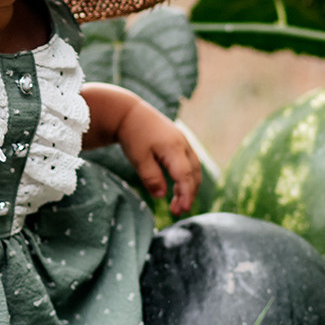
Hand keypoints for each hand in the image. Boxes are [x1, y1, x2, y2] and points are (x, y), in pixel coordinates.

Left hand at [115, 101, 201, 215]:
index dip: (186, 194)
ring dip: (188, 188)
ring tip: (177, 205)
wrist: (130, 113)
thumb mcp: (138, 158)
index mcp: (173, 147)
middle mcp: (183, 145)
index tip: (183, 209)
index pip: (185, 175)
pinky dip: (186, 179)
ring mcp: (184, 143)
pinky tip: (177, 190)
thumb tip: (161, 195)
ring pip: (193, 170)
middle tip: (177, 211)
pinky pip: (189, 164)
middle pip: (193, 174)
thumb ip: (151, 177)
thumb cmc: (133, 135)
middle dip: (188, 194)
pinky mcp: (180, 145)